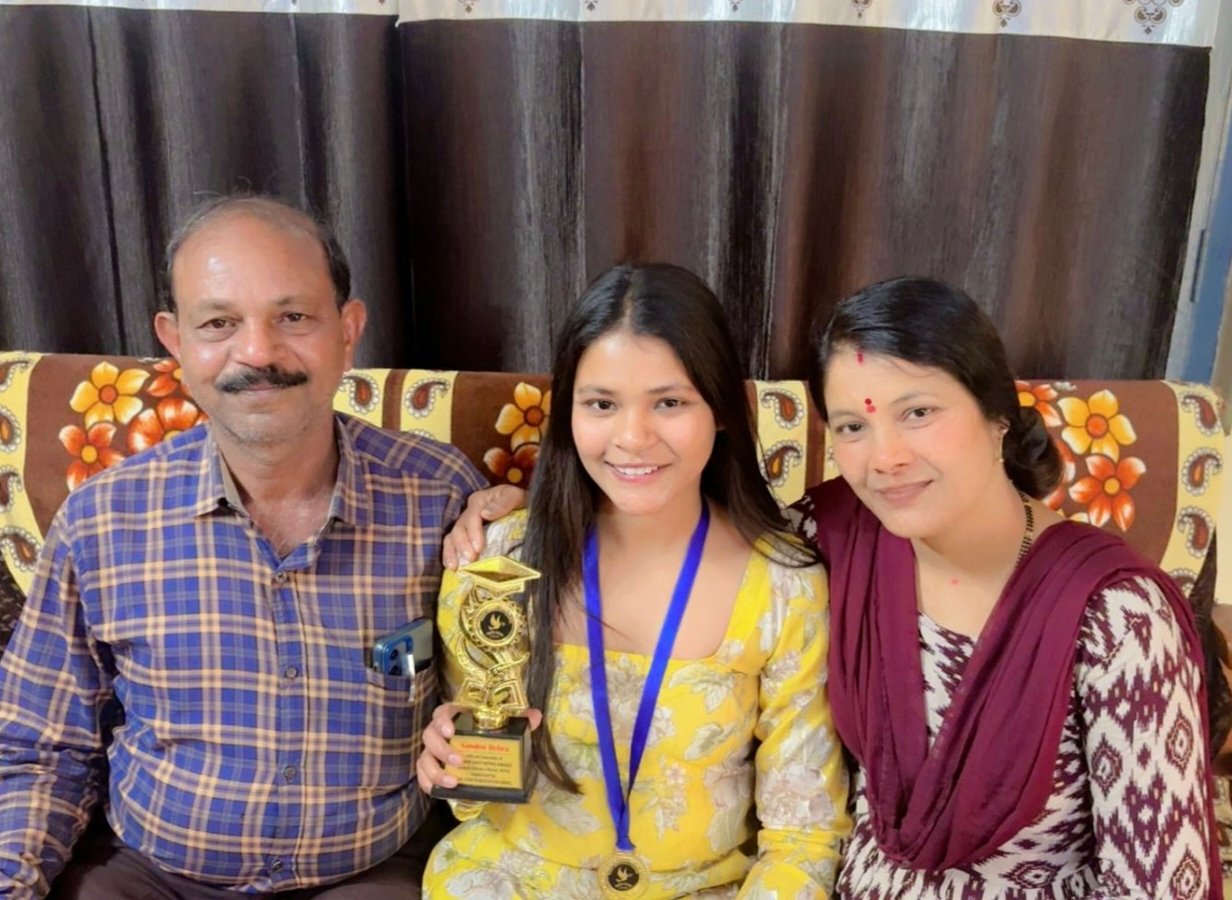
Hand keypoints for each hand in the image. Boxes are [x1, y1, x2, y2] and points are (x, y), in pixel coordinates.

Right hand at [416, 702, 543, 793]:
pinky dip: (427, 784)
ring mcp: (432, 751)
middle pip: (429, 736)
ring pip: (424, 758)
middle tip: (460, 760)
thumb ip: (519, 720)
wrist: (483, 752)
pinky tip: (439, 792)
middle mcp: (439, 733)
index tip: (451, 731)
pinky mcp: (431, 769)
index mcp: (455, 717)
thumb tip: (535, 716)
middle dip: (442, 749)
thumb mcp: (505, 725)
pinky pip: (422, 776)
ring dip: (436, 771)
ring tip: (454, 782)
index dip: (442, 720)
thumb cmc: (490, 733)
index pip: (441, 712)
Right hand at [442, 485, 528, 569]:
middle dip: (463, 545)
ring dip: (452, 552)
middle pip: (459, 528)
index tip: (479, 548)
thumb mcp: (515, 497)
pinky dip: (450, 555)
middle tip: (471, 560)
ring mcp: (465, 524)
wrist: (521, 508)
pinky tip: (453, 568)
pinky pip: (452, 544)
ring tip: (456, 567)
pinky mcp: (465, 536)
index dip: (473, 532)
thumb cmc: (519, 502)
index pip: (472, 516)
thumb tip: (485, 514)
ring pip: (452, 537)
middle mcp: (468, 512)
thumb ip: (503, 503)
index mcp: (479, 501)